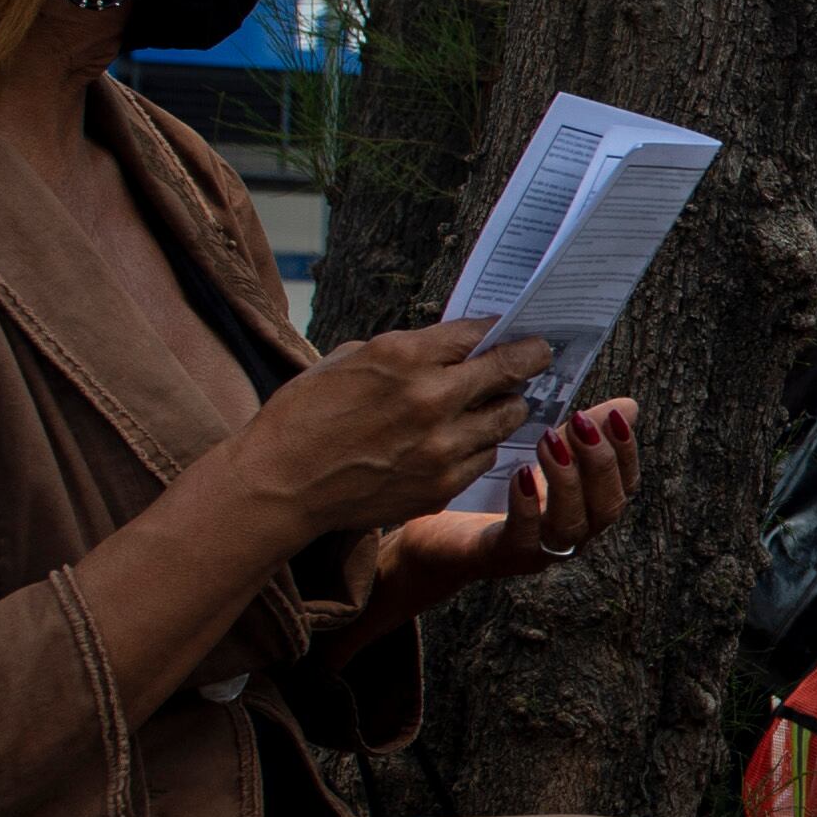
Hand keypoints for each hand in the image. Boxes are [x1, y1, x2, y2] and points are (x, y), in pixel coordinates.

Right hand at [233, 317, 553, 543]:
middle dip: (529, 359)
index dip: (504, 330)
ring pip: (507, 419)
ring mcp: (441, 447)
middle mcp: (431, 399)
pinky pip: (484, 457)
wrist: (279, 484)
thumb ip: (408, 352)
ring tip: (501, 399)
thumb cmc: (304, 414)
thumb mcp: (351, 359)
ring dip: (507, 406)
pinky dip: (482, 444)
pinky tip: (469, 437)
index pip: (481, 334)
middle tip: (537, 355)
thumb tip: (454, 347)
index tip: (519, 330)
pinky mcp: (441, 486)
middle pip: (510, 372)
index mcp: (405, 357)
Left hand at [459, 394, 638, 576]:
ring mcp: (542, 548)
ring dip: (566, 481)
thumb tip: (628, 406)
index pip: (625, 485)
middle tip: (581, 423)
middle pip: (606, 508)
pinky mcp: (505, 555)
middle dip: (600, 462)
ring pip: (570, 525)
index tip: (615, 415)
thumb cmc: (509, 495)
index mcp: (590, 509)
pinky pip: (524, 538)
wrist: (453, 536)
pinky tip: (521, 473)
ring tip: (549, 441)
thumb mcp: (549, 458)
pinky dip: (527, 506)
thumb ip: (583, 435)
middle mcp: (575, 534)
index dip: (627, 452)